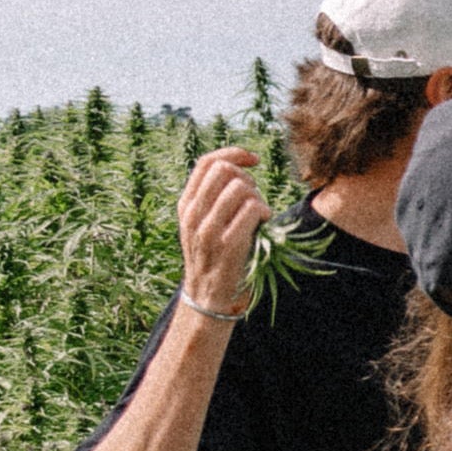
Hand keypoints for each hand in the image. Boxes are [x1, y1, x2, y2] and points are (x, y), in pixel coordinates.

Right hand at [175, 148, 268, 318]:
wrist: (208, 296)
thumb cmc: (215, 256)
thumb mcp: (203, 223)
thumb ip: (213, 198)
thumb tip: (238, 168)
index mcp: (186, 205)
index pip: (207, 162)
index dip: (234, 153)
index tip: (254, 160)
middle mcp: (192, 214)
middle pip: (224, 170)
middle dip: (247, 178)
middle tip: (255, 198)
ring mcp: (208, 230)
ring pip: (240, 188)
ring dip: (258, 197)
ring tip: (259, 215)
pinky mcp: (228, 245)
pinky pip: (252, 209)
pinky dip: (264, 212)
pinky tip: (263, 224)